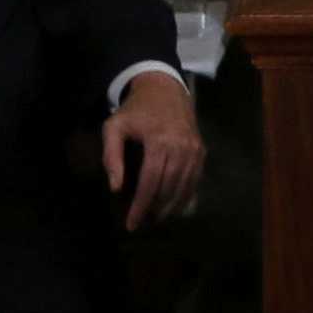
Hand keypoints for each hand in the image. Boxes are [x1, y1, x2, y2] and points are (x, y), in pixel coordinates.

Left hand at [102, 72, 204, 229]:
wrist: (164, 88)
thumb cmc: (135, 110)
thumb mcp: (114, 127)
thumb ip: (111, 156)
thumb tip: (116, 188)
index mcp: (159, 141)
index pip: (150, 181)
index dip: (140, 205)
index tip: (131, 224)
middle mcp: (181, 146)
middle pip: (169, 187)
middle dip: (155, 209)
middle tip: (143, 223)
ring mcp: (194, 148)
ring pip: (185, 185)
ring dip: (172, 206)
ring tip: (158, 218)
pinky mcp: (201, 149)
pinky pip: (196, 178)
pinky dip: (187, 194)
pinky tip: (176, 206)